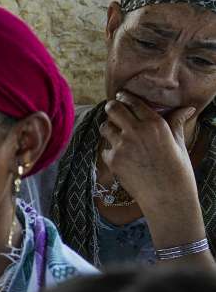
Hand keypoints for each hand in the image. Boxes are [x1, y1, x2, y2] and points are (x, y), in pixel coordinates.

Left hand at [99, 91, 198, 214]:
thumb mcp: (179, 142)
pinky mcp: (112, 160)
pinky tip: (120, 155)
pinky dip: (110, 150)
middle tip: (111, 108)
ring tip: (115, 132)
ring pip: (105, 127)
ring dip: (109, 128)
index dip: (125, 97)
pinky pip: (105, 149)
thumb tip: (187, 107)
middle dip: (111, 107)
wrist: (166, 195)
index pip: (133, 102)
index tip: (121, 96)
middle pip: (113, 109)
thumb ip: (175, 122)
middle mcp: (136, 131)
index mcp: (154, 123)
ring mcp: (122, 145)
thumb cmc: (177, 169)